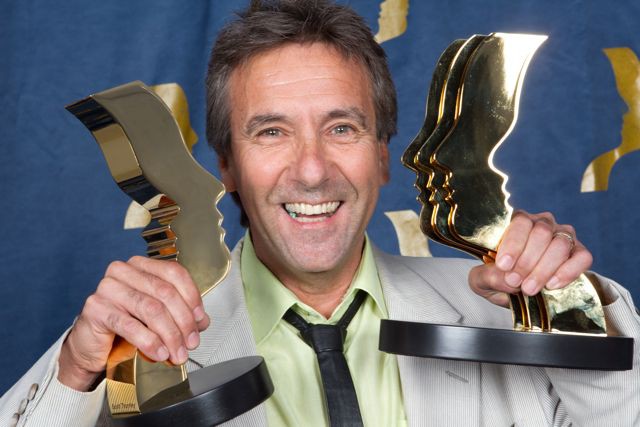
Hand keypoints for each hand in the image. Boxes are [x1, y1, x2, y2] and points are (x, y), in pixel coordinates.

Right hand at [57, 256, 209, 390]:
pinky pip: (131, 325)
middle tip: (191, 343)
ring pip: (151, 309)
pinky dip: (150, 342)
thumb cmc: (125, 327)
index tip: (200, 319)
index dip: (192, 296)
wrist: (92, 348)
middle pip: (165, 292)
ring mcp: (107, 287)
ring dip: (170, 334)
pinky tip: (159, 353)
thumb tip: (202, 321)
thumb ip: (181, 314)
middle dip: (183, 321)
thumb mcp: (158, 318)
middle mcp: (123, 271)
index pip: (174, 273)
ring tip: (177, 353)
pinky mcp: (96, 308)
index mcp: (141, 266)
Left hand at [468, 211, 592, 306]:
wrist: (520, 292)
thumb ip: (487, 277)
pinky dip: (568, 271)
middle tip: (515, 282)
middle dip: (527, 261)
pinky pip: (582, 257)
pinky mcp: (579, 252)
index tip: (504, 266)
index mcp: (517, 221)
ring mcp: (563, 236)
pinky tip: (552, 285)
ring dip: (544, 269)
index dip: (513, 244)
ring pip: (560, 244)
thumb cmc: (499, 279)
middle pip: (541, 233)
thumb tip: (506, 278)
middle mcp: (542, 223)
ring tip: (529, 288)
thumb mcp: (482, 280)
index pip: (520, 222)